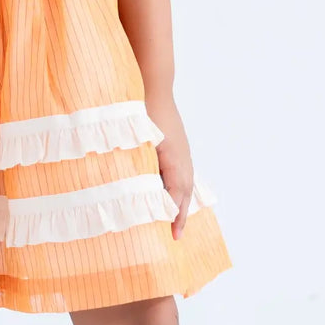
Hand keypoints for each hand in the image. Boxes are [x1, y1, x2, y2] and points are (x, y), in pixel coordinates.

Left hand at [145, 93, 193, 239]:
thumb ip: (142, 168)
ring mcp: (183, 151)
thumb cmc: (143, 113)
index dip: (175, 217)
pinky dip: (177, 186)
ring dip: (179, 201)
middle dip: (180, 214)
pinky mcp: (178, 145)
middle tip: (175, 234)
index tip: (173, 237)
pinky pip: (181, 171)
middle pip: (185, 193)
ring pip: (185, 182)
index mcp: (175, 162)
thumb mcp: (141, 145)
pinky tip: (167, 190)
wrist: (154, 87)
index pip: (177, 197)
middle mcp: (183, 159)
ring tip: (173, 217)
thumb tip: (139, 193)